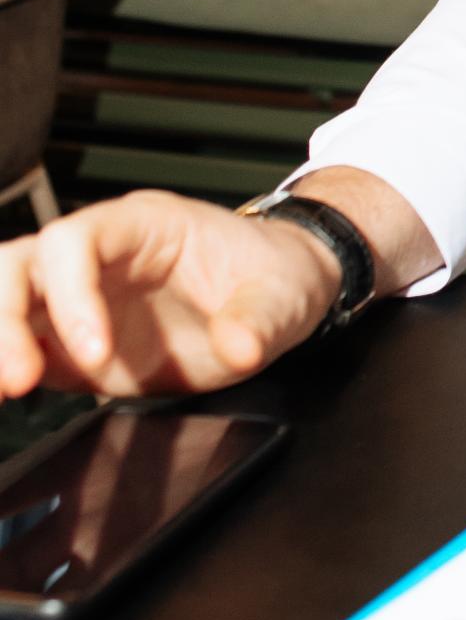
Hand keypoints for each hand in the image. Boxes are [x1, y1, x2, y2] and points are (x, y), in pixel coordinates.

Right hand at [0, 190, 342, 400]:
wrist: (279, 291)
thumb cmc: (272, 273)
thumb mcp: (282, 295)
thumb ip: (258, 320)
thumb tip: (238, 347)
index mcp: (143, 225)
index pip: (75, 240)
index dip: (71, 293)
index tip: (95, 352)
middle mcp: (99, 256)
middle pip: (19, 265)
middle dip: (6, 319)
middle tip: (20, 379)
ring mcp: (79, 299)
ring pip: (7, 298)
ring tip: (4, 391)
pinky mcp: (73, 344)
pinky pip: (21, 345)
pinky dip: (5, 364)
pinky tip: (3, 394)